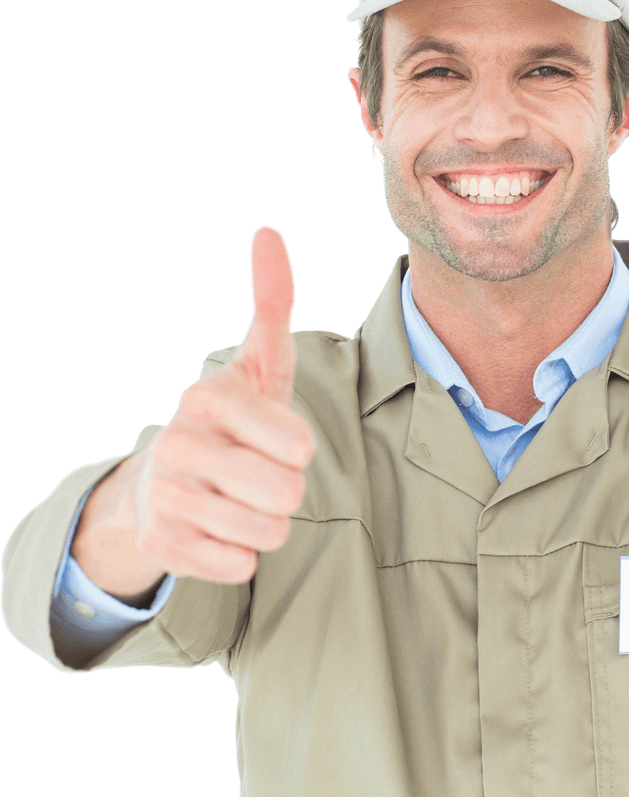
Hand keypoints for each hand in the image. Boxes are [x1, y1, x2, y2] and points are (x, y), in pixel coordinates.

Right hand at [127, 225, 315, 584]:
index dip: (297, 449)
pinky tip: (220, 530)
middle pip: (286, 493)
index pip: (295, 444)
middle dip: (287, 492)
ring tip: (241, 501)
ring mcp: (167, 496)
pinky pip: (240, 564)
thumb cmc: (233, 419)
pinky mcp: (163, 545)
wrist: (163, 482)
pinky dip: (242, 554)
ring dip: (268, 524)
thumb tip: (268, 232)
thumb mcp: (257, 362)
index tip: (278, 442)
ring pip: (268, 532)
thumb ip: (271, 301)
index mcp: (209, 397)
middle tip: (261, 478)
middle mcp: (180, 443)